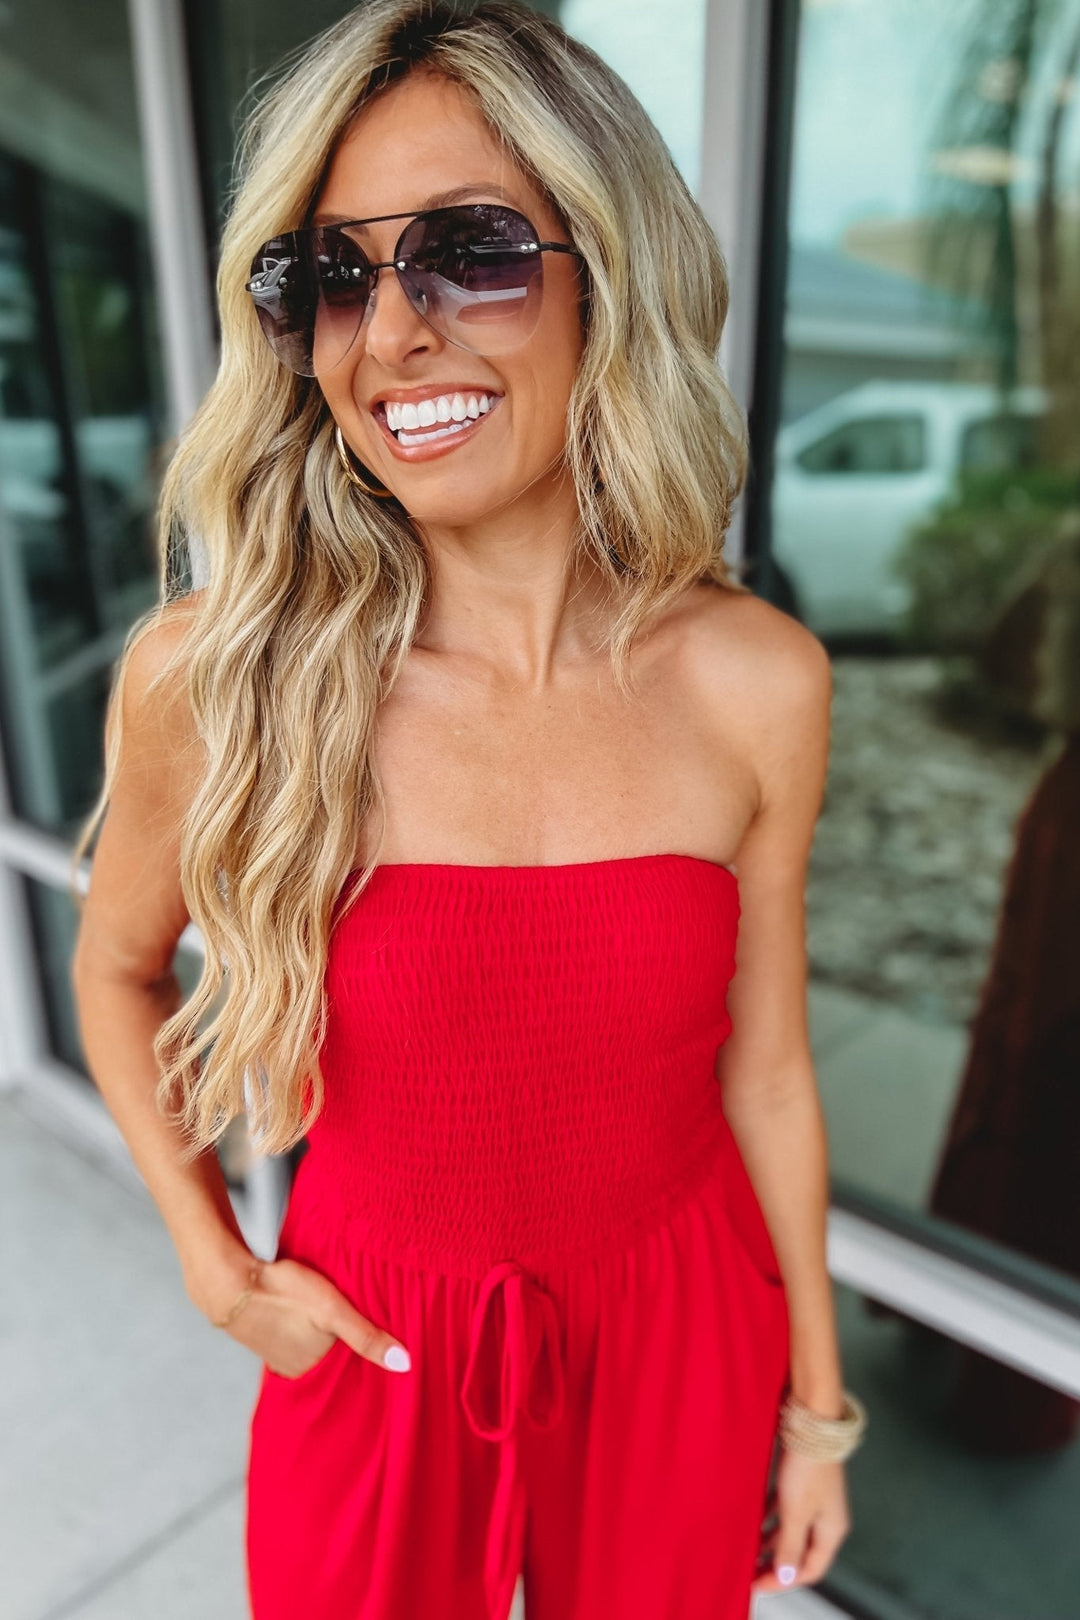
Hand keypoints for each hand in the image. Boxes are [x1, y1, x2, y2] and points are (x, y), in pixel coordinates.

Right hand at [217, 1255, 411, 1378]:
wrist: (231, 1281)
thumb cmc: (284, 1292)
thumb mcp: (333, 1310)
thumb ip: (367, 1337)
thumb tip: (405, 1364)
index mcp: (314, 1369)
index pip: (353, 1370)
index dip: (370, 1357)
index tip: (392, 1351)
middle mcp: (296, 1370)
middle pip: (335, 1360)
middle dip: (350, 1349)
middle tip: (369, 1329)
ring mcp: (280, 1355)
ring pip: (316, 1348)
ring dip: (328, 1337)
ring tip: (342, 1320)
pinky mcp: (270, 1338)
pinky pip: (299, 1338)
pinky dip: (309, 1329)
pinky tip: (312, 1316)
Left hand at [750, 1446, 850, 1593]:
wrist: (811, 1420)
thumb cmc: (808, 1465)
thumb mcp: (796, 1512)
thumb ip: (789, 1546)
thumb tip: (784, 1577)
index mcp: (832, 1531)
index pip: (810, 1569)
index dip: (784, 1581)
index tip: (758, 1583)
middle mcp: (826, 1518)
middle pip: (800, 1552)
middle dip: (776, 1564)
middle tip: (750, 1570)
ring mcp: (815, 1500)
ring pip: (791, 1530)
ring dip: (771, 1541)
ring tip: (748, 1548)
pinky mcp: (803, 1483)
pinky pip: (785, 1509)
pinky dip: (770, 1518)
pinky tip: (754, 1519)